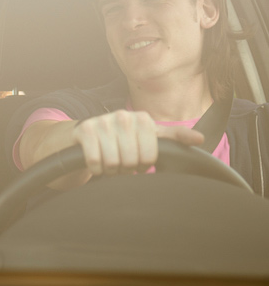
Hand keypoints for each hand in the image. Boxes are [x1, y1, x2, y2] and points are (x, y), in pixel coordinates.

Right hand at [71, 110, 204, 175]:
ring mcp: (102, 121)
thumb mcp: (149, 135)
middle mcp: (123, 116)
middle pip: (131, 161)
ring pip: (113, 162)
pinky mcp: (84, 129)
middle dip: (125, 168)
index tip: (138, 161)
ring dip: (110, 169)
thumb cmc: (122, 138)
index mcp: (143, 119)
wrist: (86, 134)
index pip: (150, 156)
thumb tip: (200, 139)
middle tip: (122, 163)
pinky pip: (95, 160)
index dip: (143, 165)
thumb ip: (174, 136)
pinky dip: (96, 168)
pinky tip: (96, 162)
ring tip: (109, 162)